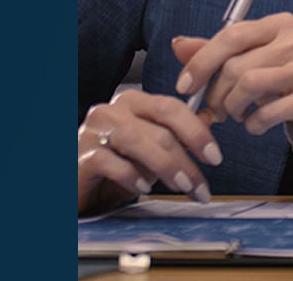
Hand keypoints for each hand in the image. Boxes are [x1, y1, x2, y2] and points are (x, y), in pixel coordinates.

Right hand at [77, 89, 223, 215]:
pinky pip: (109, 161)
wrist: (78, 188)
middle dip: (186, 158)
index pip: (171, 107)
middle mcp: (113, 110)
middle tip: (200, 185)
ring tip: (181, 188)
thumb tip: (210, 117)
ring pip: (137, 140)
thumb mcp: (152, 151)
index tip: (215, 157)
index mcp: (134, 103)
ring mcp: (94, 130)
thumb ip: (177, 133)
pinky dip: (130, 175)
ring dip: (165, 166)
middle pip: (159, 127)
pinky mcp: (80, 154)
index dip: (197, 131)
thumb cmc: (116, 168)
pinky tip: (143, 188)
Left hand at [172, 12, 292, 146]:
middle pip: (235, 65)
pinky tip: (255, 123)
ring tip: (235, 114)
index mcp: (280, 25)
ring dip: (232, 108)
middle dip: (215, 94)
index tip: (185, 84)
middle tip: (215, 108)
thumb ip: (219, 52)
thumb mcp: (257, 58)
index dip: (202, 61)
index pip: (232, 35)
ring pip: (247, 86)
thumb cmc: (288, 78)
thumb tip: (180, 45)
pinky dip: (252, 124)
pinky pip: (267, 113)